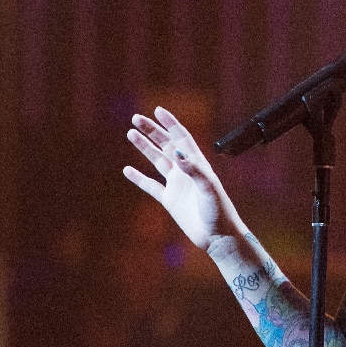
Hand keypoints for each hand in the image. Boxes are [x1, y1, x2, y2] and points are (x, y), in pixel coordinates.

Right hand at [123, 106, 245, 249]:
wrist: (218, 236)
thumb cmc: (218, 211)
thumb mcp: (208, 187)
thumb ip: (193, 169)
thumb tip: (177, 152)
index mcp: (197, 164)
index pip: (182, 137)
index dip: (170, 123)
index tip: (158, 110)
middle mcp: (186, 170)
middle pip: (167, 144)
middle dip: (152, 131)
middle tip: (136, 118)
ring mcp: (177, 185)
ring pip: (157, 160)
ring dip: (144, 147)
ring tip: (130, 133)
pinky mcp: (170, 200)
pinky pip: (151, 186)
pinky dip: (139, 178)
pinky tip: (127, 170)